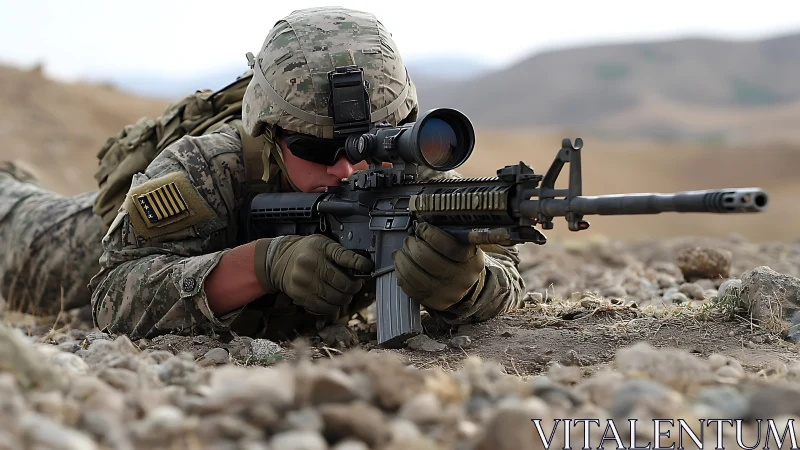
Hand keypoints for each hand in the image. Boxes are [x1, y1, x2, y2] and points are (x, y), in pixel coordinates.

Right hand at [255, 234, 373, 314]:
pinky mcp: (300, 297)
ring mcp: (304, 283)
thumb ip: (342, 253)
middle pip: (343, 284)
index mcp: (319, 249)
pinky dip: (332, 307)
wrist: (279, 260)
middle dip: (354, 286)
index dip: (360, 264)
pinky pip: (323, 308)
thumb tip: (363, 266)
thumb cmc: (307, 251)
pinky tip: (333, 299)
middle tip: (355, 284)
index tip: (367, 267)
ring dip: (345, 298)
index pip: (344, 257)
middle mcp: (311, 266)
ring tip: (344, 292)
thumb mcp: (324, 243)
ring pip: (335, 299)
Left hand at [392, 223, 484, 310]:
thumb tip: (421, 226)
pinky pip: (410, 288)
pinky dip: (401, 274)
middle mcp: (460, 278)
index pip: (446, 245)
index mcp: (470, 260)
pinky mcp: (433, 302)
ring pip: (414, 274)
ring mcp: (446, 292)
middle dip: (411, 245)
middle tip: (408, 240)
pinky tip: (400, 266)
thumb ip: (448, 234)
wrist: (466, 286)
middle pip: (425, 258)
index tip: (421, 228)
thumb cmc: (460, 260)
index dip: (428, 233)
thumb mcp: (464, 245)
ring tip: (401, 252)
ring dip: (402, 259)